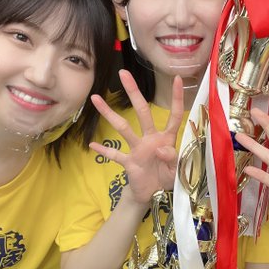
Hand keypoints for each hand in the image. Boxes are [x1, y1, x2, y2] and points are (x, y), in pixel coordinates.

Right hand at [89, 69, 183, 204]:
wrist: (153, 195)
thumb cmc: (167, 177)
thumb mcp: (176, 171)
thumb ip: (173, 158)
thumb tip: (161, 147)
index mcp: (166, 139)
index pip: (173, 116)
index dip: (176, 98)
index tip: (177, 78)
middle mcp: (150, 139)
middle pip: (143, 112)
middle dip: (134, 93)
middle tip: (123, 73)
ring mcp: (138, 149)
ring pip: (124, 129)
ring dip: (110, 115)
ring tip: (96, 98)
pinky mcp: (128, 162)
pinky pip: (115, 155)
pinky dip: (104, 151)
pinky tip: (92, 145)